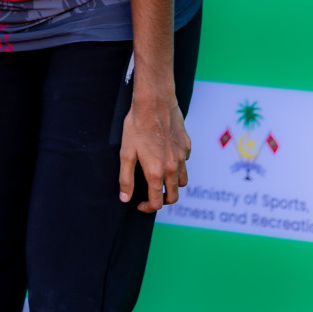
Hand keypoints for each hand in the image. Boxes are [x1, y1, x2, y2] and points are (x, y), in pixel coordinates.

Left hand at [119, 89, 190, 213]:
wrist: (154, 103)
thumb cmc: (137, 126)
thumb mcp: (126, 152)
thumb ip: (126, 178)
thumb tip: (125, 198)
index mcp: (156, 172)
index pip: (157, 202)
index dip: (148, 207)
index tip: (139, 204)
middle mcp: (172, 168)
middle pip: (173, 197)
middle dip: (162, 200)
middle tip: (150, 196)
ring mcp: (182, 157)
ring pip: (182, 182)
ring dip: (172, 186)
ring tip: (159, 179)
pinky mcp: (187, 147)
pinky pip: (185, 163)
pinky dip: (177, 166)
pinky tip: (165, 156)